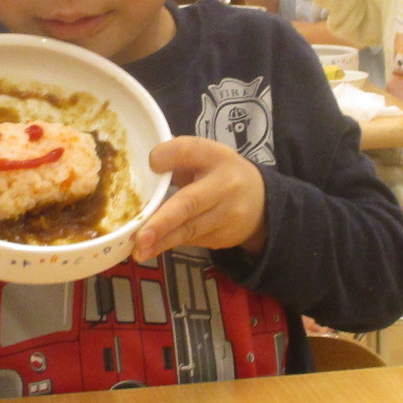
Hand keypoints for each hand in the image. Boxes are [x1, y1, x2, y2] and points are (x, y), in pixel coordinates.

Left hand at [131, 137, 266, 262]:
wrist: (263, 202)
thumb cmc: (221, 174)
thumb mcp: (205, 157)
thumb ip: (177, 157)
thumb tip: (142, 164)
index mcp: (215, 156)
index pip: (188, 151)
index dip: (167, 157)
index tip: (151, 163)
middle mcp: (224, 185)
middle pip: (189, 203)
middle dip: (162, 222)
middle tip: (139, 236)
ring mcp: (227, 215)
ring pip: (189, 230)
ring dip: (161, 241)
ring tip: (139, 251)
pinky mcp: (224, 237)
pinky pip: (192, 240)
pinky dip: (170, 243)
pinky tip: (153, 247)